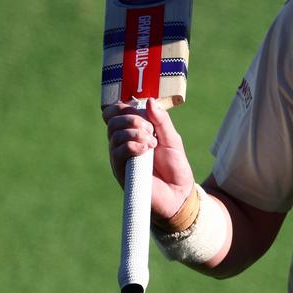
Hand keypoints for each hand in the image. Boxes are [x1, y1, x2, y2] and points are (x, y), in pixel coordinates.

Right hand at [103, 98, 194, 219]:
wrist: (178, 192)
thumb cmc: (174, 165)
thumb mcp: (172, 138)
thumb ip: (161, 121)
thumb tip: (149, 100)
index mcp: (133, 132)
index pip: (116, 113)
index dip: (122, 107)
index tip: (138, 109)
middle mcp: (122, 143)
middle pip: (113, 122)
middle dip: (132, 119)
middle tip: (150, 130)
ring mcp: (120, 157)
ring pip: (115, 135)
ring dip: (135, 133)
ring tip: (152, 142)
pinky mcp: (121, 171)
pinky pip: (118, 152)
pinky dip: (132, 146)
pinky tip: (145, 149)